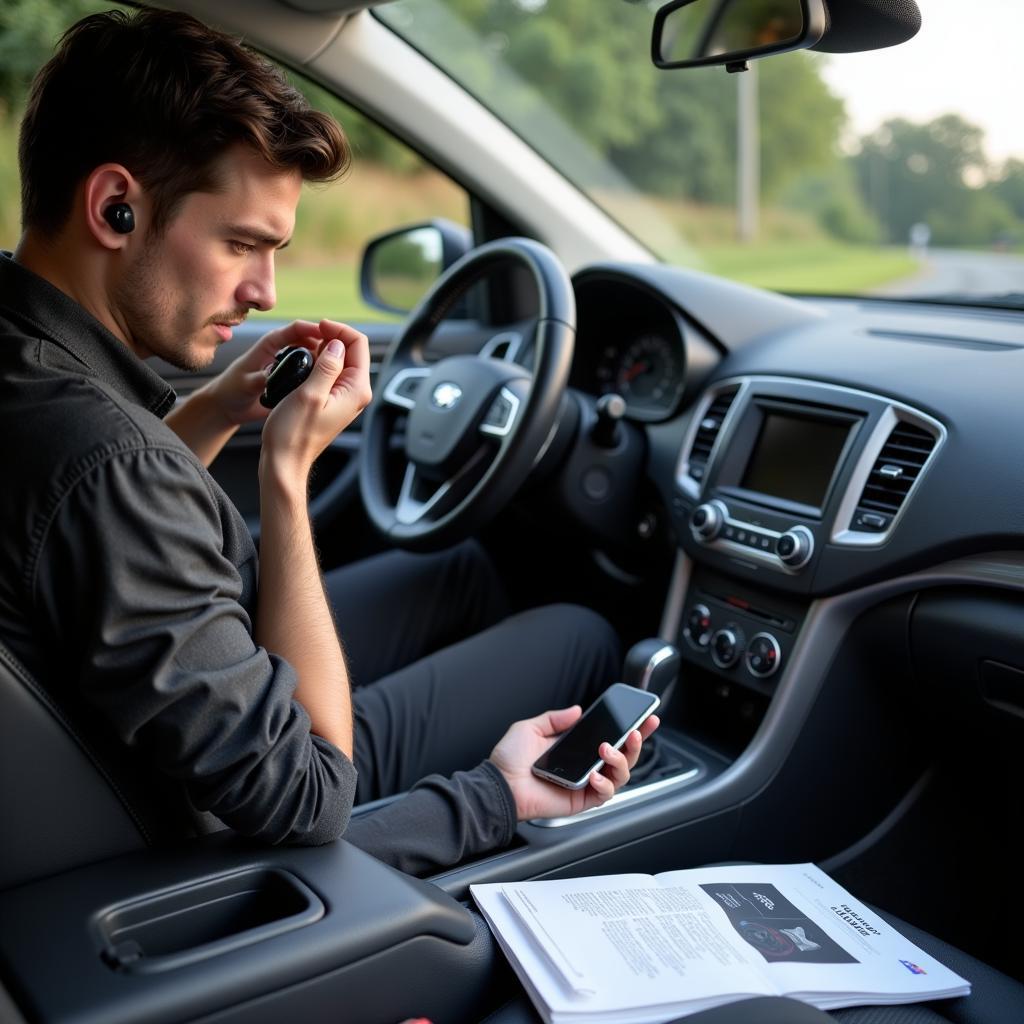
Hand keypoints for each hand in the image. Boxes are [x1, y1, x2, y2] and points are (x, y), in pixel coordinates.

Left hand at [203, 320, 332, 427]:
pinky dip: (324, 374)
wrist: (228, 407)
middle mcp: (283, 350)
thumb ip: (260, 378)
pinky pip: (313, 371)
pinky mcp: (294, 378)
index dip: (315, 329)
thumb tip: (274, 373)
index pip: (296, 329)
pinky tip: (333, 383)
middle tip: (344, 354)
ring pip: (316, 355)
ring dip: (329, 359)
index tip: (330, 335)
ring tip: (343, 369)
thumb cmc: (231, 391)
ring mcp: (290, 364)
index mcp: (270, 344)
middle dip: (329, 343)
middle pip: (312, 339)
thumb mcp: (245, 384)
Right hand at [259, 319, 371, 480]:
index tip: (318, 326)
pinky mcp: (332, 400)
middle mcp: (356, 392)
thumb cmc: (294, 433)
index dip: (339, 329)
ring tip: (302, 348)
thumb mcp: (310, 394)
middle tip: (308, 335)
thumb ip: (327, 366)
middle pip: (352, 350)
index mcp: (356, 389)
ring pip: (340, 360)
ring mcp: (345, 396)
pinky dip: (318, 362)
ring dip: (323, 349)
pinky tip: (302, 363)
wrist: (285, 460)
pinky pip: (330, 372)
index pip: (359, 344)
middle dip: (331, 337)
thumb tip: (337, 344)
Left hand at [490, 705, 659, 821]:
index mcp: (576, 747)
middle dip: (637, 742)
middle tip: (635, 731)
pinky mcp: (582, 800)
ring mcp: (586, 783)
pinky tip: (595, 774)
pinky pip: (604, 793)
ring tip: (606, 749)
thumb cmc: (509, 760)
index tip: (646, 716)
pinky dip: (605, 783)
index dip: (631, 727)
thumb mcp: (531, 728)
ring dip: (620, 760)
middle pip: (624, 755)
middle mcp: (586, 764)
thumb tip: (577, 710)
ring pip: (621, 774)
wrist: (499, 785)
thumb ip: (555, 718)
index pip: (610, 736)